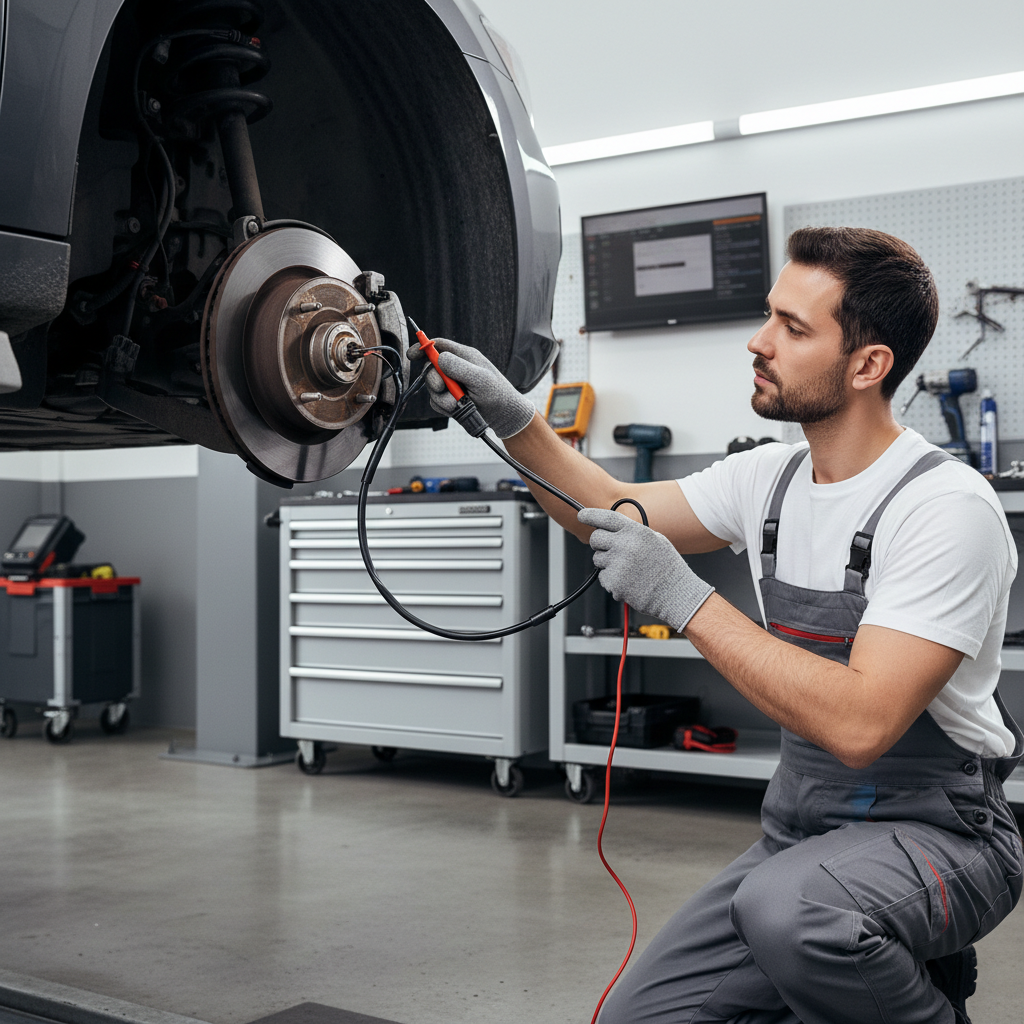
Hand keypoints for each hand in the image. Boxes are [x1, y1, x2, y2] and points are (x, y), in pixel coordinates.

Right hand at [407, 337, 534, 438]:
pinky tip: (456, 409)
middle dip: (434, 380)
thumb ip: (460, 367)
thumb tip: (439, 358)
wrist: (503, 416)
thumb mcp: (480, 378)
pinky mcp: (450, 400)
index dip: (424, 348)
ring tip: (457, 403)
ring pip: (432, 389)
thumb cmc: (498, 393)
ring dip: (442, 398)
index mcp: (464, 356)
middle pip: (431, 369)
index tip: (412, 355)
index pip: (439, 346)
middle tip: (442, 388)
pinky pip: (436, 402)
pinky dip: (444, 408)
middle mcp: (456, 369)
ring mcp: (452, 385)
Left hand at [577, 508, 714, 631]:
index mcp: (636, 532)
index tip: (581, 515)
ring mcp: (618, 564)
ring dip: (607, 564)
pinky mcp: (614, 582)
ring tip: (629, 570)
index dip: (590, 515)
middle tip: (611, 550)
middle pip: (596, 539)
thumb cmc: (668, 568)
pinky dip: (612, 581)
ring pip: (597, 559)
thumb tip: (612, 530)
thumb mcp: (655, 541)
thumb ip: (633, 533)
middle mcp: (625, 545)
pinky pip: (603, 577)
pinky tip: (630, 582)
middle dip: (599, 544)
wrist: (677, 594)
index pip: (606, 518)